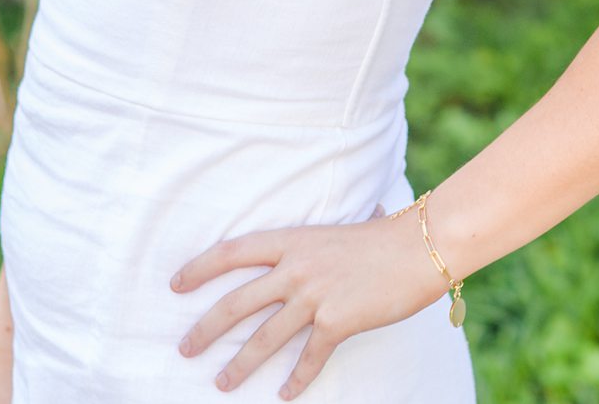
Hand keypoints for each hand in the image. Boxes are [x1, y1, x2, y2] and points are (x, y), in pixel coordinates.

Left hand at [170, 207, 449, 397]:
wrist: (423, 245)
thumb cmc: (390, 235)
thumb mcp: (346, 228)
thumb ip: (333, 237)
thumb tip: (367, 213)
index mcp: (293, 240)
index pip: (231, 252)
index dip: (199, 268)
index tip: (175, 284)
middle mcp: (296, 268)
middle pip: (236, 303)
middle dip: (205, 328)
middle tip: (184, 347)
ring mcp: (315, 296)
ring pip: (264, 337)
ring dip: (239, 364)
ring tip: (221, 383)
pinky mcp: (337, 321)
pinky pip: (309, 357)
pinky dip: (296, 380)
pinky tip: (285, 395)